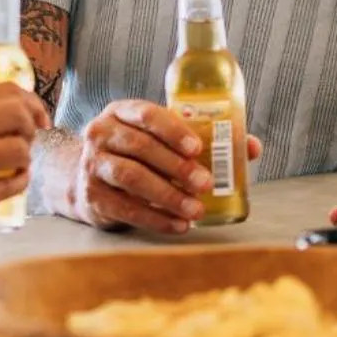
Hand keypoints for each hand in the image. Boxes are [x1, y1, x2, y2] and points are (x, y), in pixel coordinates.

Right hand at [0, 83, 49, 225]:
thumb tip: (11, 108)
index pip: (3, 90)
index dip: (30, 99)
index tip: (37, 112)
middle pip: (16, 116)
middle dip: (31, 125)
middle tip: (30, 135)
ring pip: (17, 151)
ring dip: (26, 155)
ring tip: (18, 160)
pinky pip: (9, 187)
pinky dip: (20, 181)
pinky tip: (15, 179)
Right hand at [62, 99, 262, 234]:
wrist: (86, 177)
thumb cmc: (135, 153)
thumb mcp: (158, 137)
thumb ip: (202, 138)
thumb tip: (251, 147)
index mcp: (122, 111)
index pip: (147, 114)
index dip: (173, 130)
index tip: (197, 147)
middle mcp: (101, 133)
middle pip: (140, 148)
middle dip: (176, 167)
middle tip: (206, 183)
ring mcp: (93, 165)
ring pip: (131, 177)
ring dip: (167, 195)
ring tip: (195, 209)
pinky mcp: (92, 196)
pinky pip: (127, 208)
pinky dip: (156, 219)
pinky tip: (179, 225)